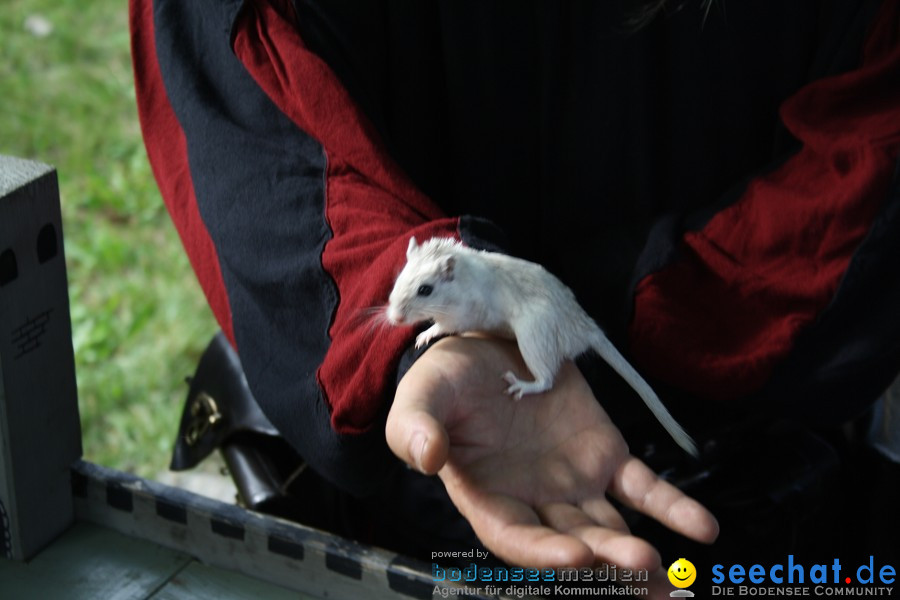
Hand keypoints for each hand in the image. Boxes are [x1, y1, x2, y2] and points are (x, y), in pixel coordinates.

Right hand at [386, 336, 717, 575]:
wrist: (489, 344)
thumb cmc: (447, 379)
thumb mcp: (421, 396)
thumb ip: (414, 427)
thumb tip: (426, 458)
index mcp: (488, 497)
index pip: (515, 538)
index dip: (544, 553)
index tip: (576, 555)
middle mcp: (535, 502)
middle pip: (573, 542)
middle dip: (605, 558)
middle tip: (640, 565)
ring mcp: (575, 482)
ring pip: (612, 527)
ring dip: (641, 553)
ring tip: (669, 573)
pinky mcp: (606, 456)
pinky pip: (643, 488)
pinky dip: (673, 508)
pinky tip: (702, 530)